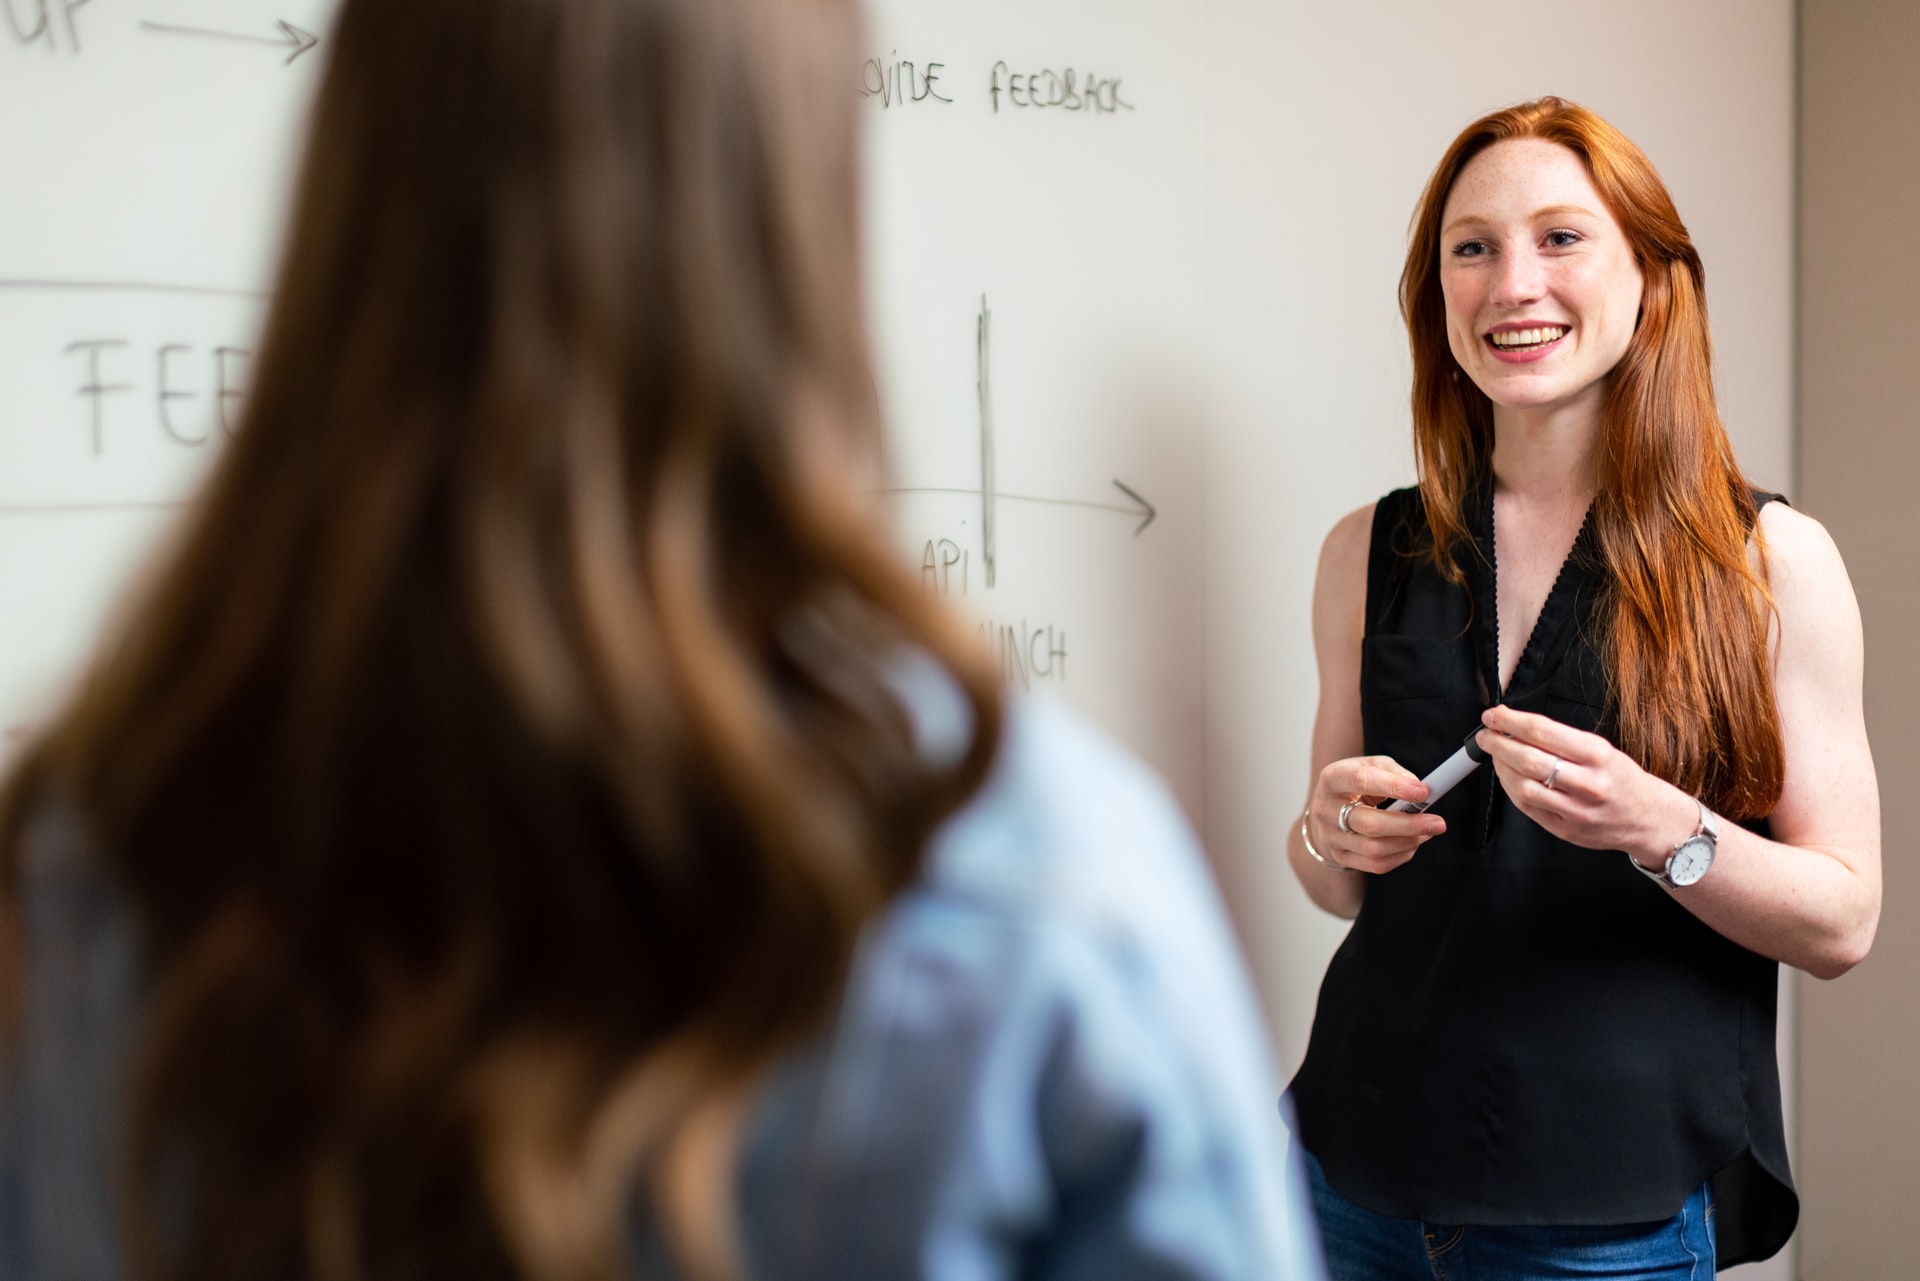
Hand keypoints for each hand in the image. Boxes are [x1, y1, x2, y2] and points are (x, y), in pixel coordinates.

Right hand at [1306, 755, 1444, 874]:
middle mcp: (1325, 809)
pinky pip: (1375, 864)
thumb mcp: (1370, 766)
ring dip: (1408, 842)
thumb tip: (1419, 789)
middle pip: (1369, 823)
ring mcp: (1330, 837)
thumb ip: (1394, 773)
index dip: (1394, 787)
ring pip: (1374, 849)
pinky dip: (1401, 855)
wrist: (1326, 810)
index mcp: (1332, 778)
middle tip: (1438, 823)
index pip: (1361, 781)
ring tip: (1428, 832)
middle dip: (1409, 825)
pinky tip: (1412, 843)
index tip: (1424, 792)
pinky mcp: (1339, 857)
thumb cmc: (1354, 784)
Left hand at [1476, 705, 1693, 864]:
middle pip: (1529, 760)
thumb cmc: (1621, 779)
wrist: (1649, 819)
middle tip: (1486, 735)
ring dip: (1501, 768)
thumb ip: (1561, 740)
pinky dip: (1511, 789)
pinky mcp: (1565, 830)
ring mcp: (1577, 811)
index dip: (1511, 722)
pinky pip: (1527, 808)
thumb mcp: (1602, 749)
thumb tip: (1517, 726)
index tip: (1493, 715)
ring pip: (1524, 787)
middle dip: (1499, 744)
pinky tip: (1507, 776)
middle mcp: (1589, 784)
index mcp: (1598, 755)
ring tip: (1495, 755)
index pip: (1544, 732)